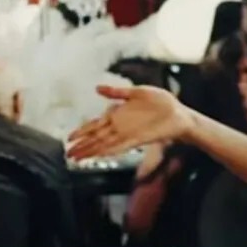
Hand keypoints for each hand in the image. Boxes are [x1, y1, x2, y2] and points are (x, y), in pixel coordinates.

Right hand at [67, 85, 192, 159]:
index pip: (95, 124)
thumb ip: (117, 92)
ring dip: (91, 151)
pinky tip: (99, 154)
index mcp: (118, 114)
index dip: (82, 131)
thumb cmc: (161, 102)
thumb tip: (97, 88)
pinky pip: (119, 146)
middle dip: (82, 145)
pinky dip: (108, 150)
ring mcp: (127, 134)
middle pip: (96, 137)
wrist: (179, 113)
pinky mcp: (137, 139)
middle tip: (68, 153)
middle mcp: (120, 126)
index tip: (70, 138)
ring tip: (78, 158)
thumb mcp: (137, 91)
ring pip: (104, 144)